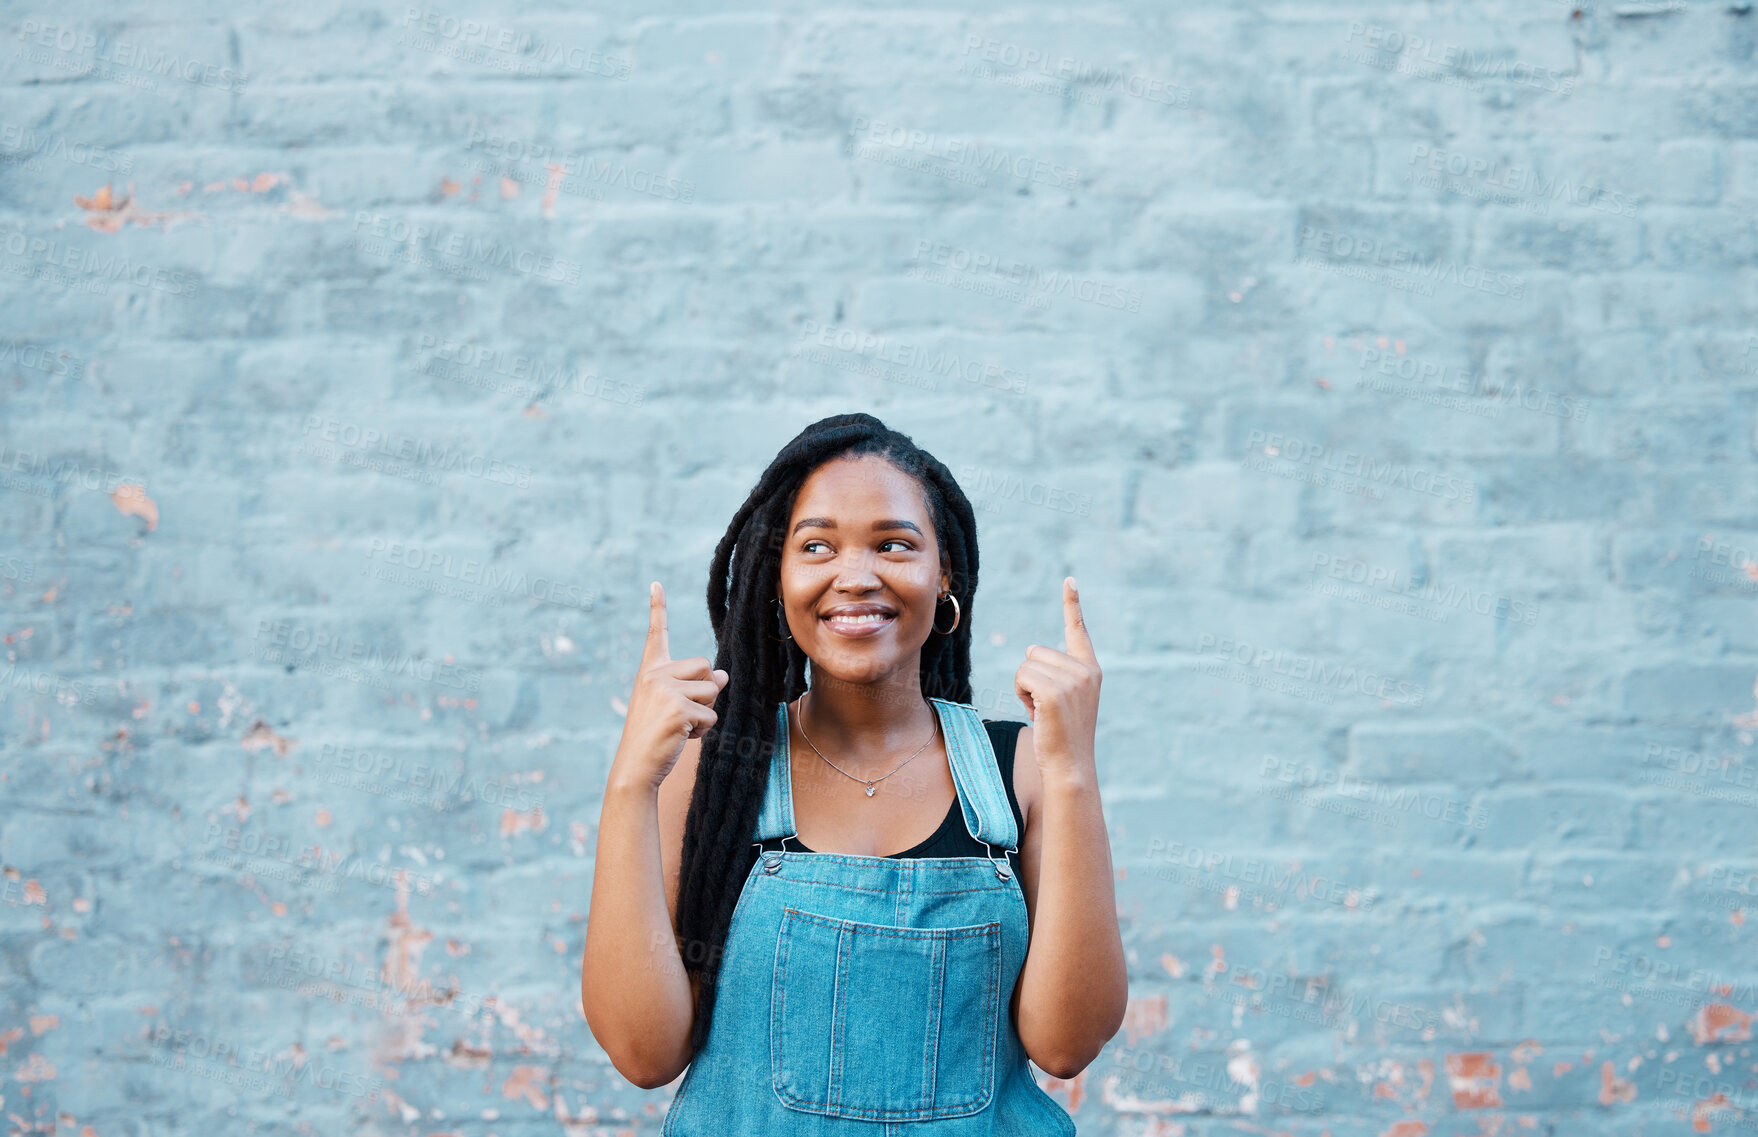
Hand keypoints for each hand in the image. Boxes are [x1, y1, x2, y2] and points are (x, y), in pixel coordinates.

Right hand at [612, 581, 728, 787]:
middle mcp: (655, 675)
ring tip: (679, 727)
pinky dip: (703, 731)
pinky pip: (711, 716)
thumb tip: (722, 675)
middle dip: (706, 691)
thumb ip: (695, 687)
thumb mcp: (674, 706)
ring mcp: (665, 690)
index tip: (656, 584)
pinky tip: (680, 738)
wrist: (636, 768)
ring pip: (713, 691)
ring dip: (706, 714)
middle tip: (683, 713)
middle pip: (706, 665)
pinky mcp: (677, 709)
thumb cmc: (656, 738)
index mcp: (650, 671)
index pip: (657, 635)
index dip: (658, 608)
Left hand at [1014, 577, 1100, 775]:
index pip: (1078, 630)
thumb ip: (1055, 674)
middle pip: (1035, 652)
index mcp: (1090, 670)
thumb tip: (1029, 652)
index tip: (1069, 579)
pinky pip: (1021, 676)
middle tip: (1045, 706)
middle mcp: (1085, 671)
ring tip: (1042, 712)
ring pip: (1025, 665)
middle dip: (1030, 677)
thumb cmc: (1061, 736)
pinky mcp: (1055, 692)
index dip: (1072, 604)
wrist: (1070, 766)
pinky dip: (1021, 694)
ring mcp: (1072, 681)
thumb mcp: (1064, 699)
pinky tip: (1037, 714)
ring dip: (1024, 688)